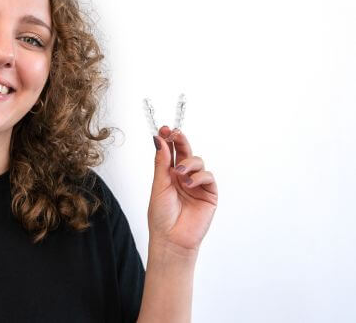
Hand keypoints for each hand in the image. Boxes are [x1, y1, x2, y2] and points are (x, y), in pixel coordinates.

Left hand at [148, 126, 217, 254]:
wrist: (172, 239)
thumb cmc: (161, 216)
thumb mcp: (159, 186)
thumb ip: (162, 163)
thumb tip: (158, 140)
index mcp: (168, 175)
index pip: (170, 152)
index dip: (168, 139)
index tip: (164, 129)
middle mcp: (183, 177)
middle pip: (185, 152)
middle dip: (180, 141)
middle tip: (174, 133)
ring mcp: (197, 185)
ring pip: (198, 162)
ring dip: (188, 163)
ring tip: (178, 174)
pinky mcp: (209, 194)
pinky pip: (208, 176)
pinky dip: (199, 176)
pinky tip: (188, 183)